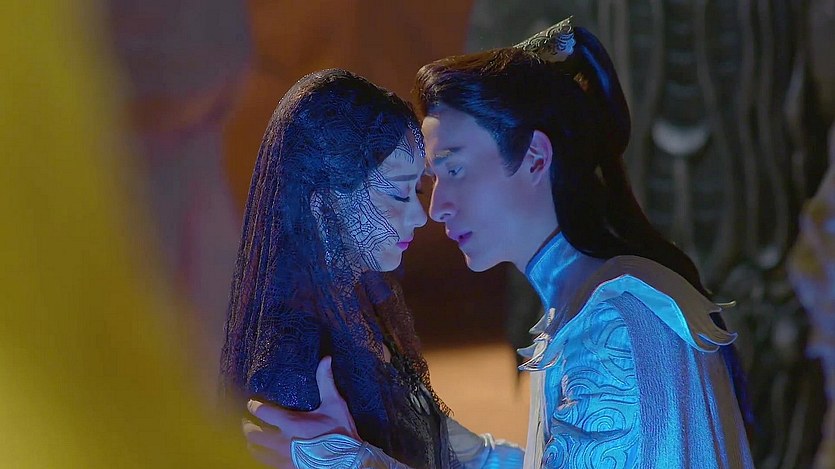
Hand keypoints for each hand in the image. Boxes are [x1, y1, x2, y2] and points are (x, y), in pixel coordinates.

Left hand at [242, 356, 358, 466]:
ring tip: (253, 438)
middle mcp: (283, 442)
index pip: (263, 412)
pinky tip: (264, 453)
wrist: (350, 460)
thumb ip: (325, 381)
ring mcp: (284, 458)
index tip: (251, 403)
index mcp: (292, 423)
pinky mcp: (287, 468)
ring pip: (256, 451)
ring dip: (252, 443)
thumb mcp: (335, 404)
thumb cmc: (341, 432)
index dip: (254, 406)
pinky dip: (261, 457)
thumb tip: (326, 359)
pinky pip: (265, 463)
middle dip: (247, 426)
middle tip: (248, 421)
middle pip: (253, 434)